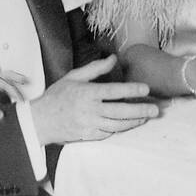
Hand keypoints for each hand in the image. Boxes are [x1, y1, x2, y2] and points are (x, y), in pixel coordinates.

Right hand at [30, 55, 157, 143]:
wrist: (40, 121)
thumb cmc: (57, 96)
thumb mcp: (73, 77)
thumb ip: (95, 68)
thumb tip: (113, 58)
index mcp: (87, 93)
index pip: (114, 91)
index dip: (131, 90)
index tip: (145, 89)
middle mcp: (89, 110)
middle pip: (120, 112)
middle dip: (140, 110)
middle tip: (156, 109)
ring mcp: (89, 125)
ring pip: (117, 125)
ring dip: (134, 122)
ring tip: (146, 117)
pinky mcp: (88, 136)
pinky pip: (108, 133)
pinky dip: (120, 129)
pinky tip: (129, 124)